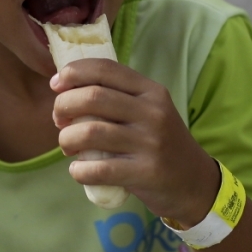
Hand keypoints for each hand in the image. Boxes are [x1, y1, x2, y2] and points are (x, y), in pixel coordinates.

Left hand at [50, 59, 219, 225]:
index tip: (56, 84)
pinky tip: (79, 170)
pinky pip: (98, 169)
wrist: (194, 183)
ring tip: (67, 146)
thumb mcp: (149, 112)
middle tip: (59, 120)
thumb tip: (65, 91)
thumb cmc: (160, 144)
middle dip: (63, 106)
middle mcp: (153, 112)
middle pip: (93, 97)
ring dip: (67, 139)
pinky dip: (78, 170)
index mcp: (151, 91)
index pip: (106, 68)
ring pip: (90, 132)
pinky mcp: (146, 173)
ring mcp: (150, 143)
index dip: (74, 72)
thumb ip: (117, 98)